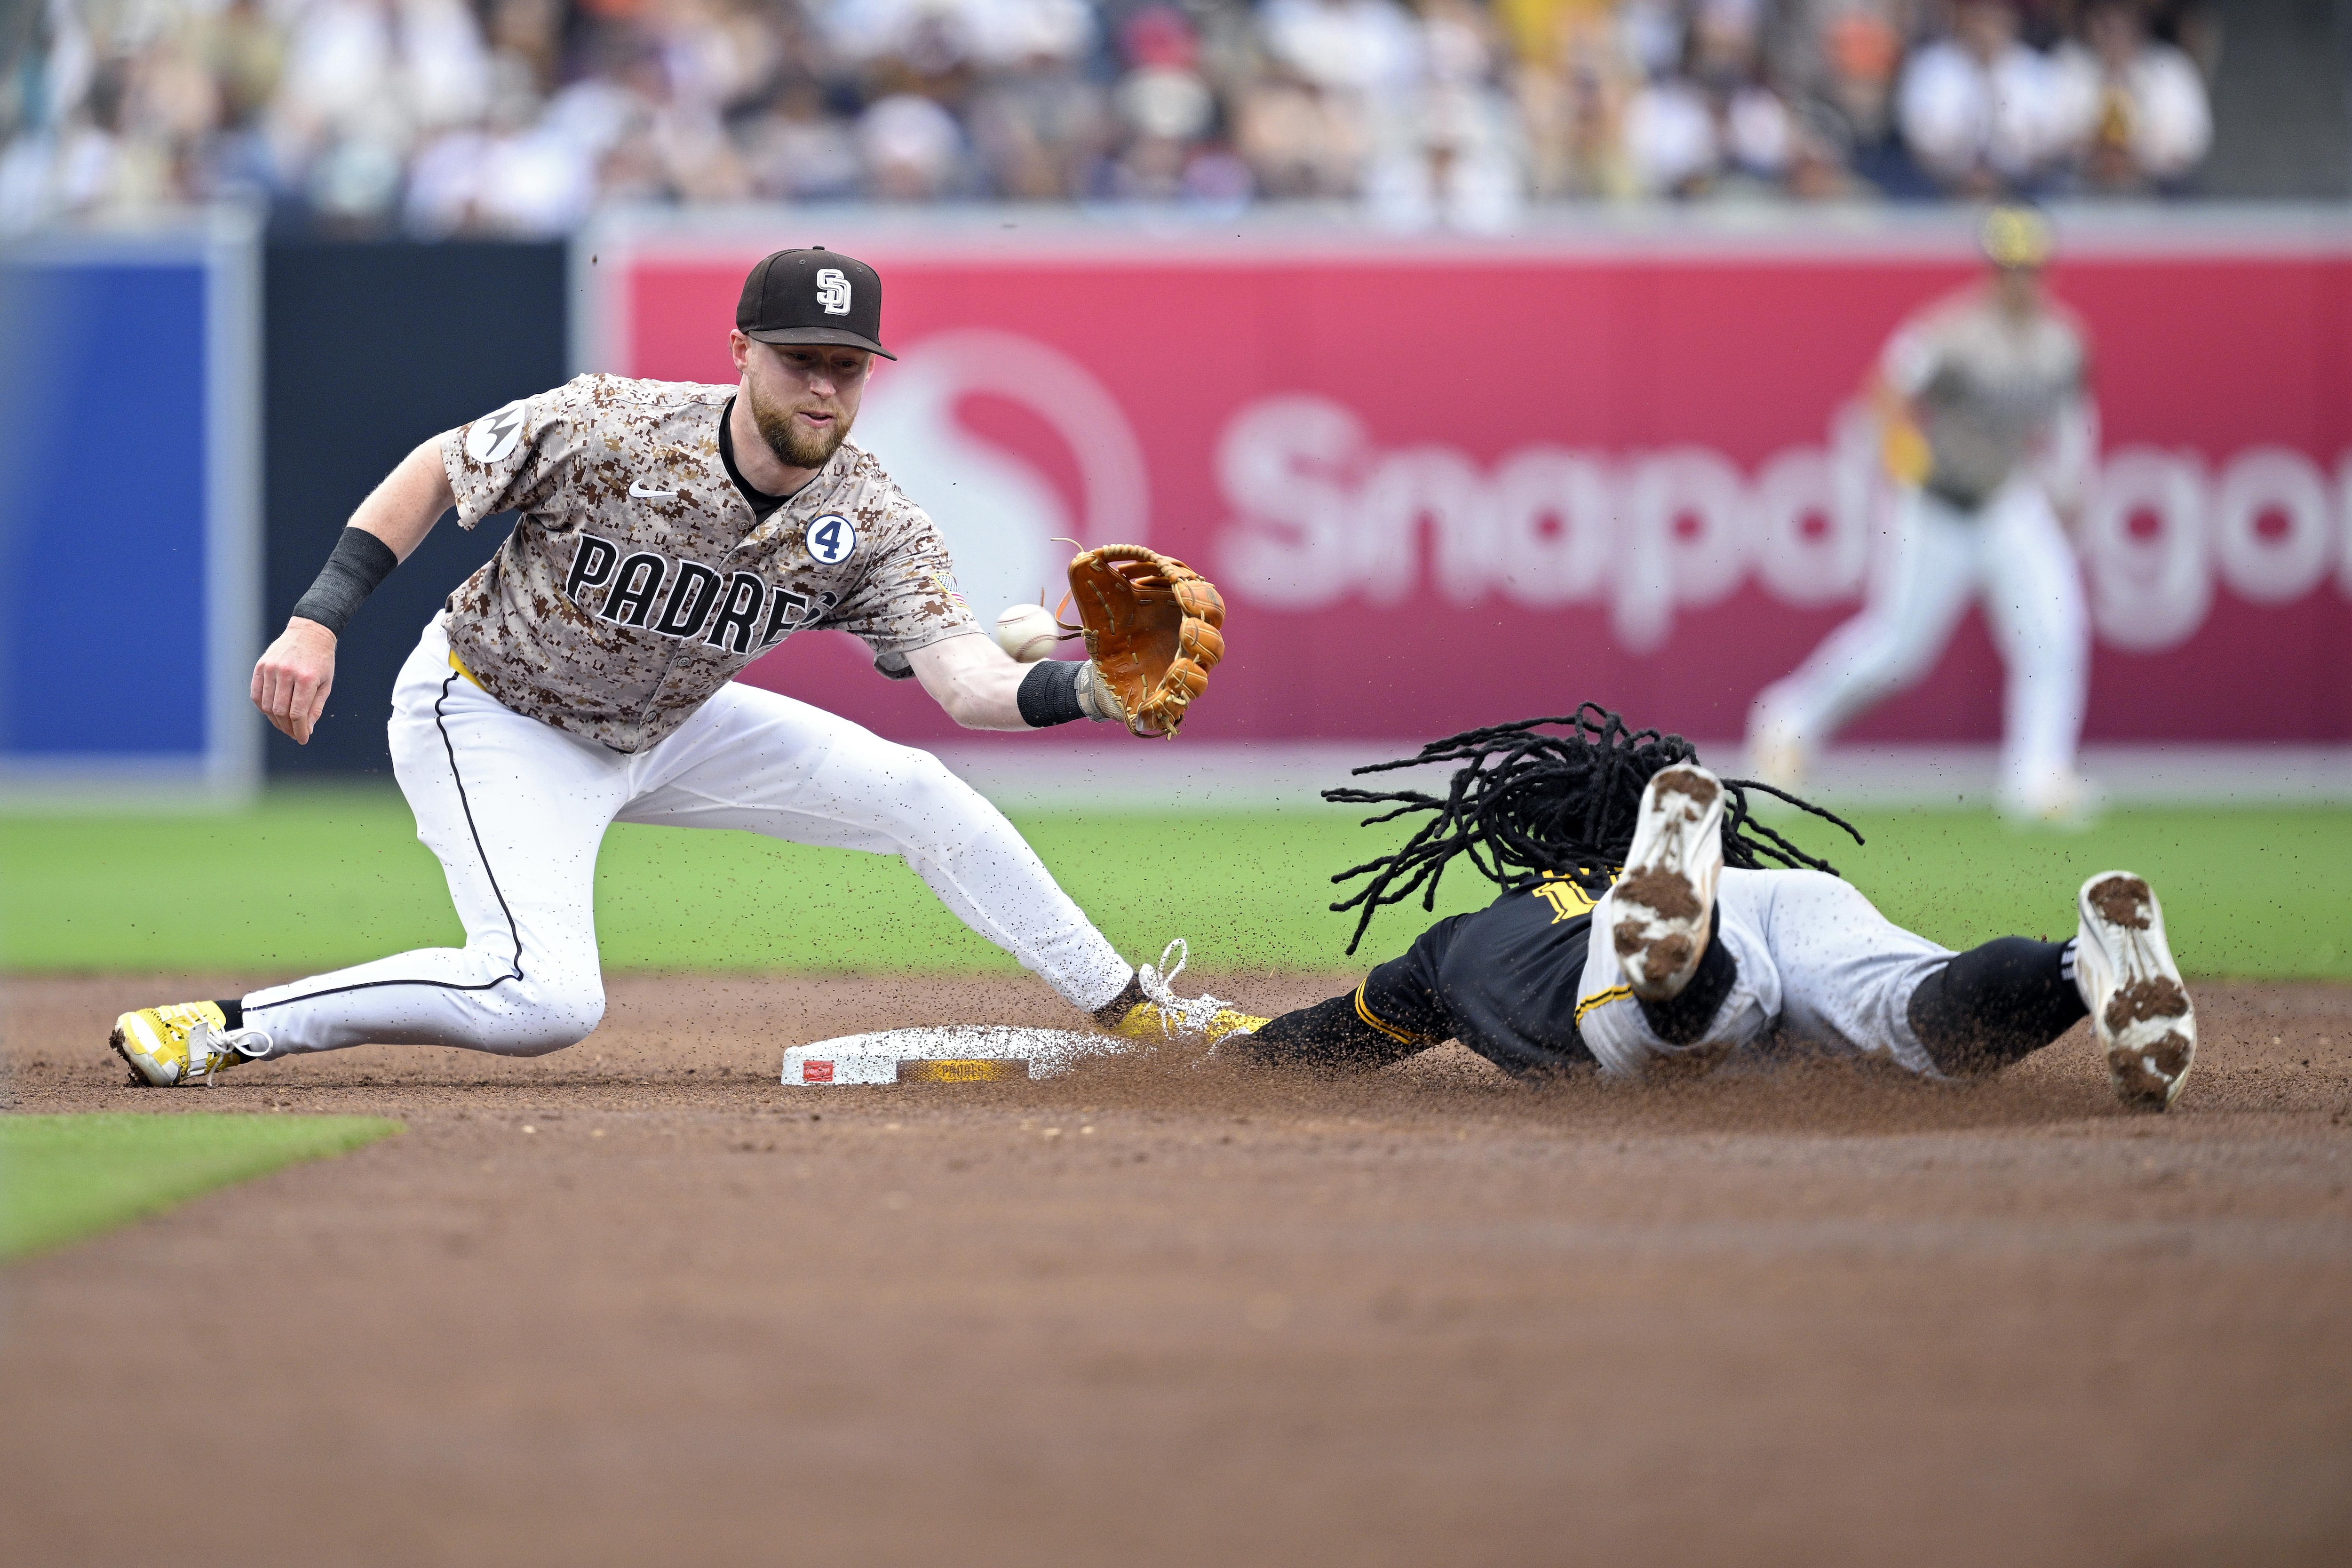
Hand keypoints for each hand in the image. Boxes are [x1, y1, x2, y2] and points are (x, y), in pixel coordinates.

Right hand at [252, 618, 336, 743]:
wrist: (309, 632)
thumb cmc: (321, 661)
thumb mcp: (325, 684)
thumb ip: (316, 707)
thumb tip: (307, 729)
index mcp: (305, 678)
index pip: (297, 713)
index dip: (299, 730)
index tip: (303, 739)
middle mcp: (285, 673)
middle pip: (280, 712)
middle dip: (288, 728)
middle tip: (295, 734)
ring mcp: (270, 668)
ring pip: (267, 706)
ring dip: (275, 720)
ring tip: (285, 726)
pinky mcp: (260, 666)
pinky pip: (256, 694)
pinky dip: (262, 707)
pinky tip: (272, 713)